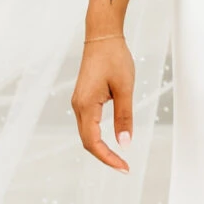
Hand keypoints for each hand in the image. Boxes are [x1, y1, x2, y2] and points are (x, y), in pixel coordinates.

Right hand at [72, 33, 133, 171]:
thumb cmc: (114, 58)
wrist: (102, 36)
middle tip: (124, 167)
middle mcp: (78, 106)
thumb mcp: (125, 88)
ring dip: (101, 148)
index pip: (92, 142)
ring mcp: (79, 102)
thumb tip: (124, 143)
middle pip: (87, 141)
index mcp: (86, 105)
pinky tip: (111, 140)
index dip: (107, 158)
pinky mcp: (83, 98)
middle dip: (105, 156)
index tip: (124, 167)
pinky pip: (88, 124)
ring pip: (87, 133)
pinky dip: (98, 136)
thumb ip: (124, 117)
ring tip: (119, 158)